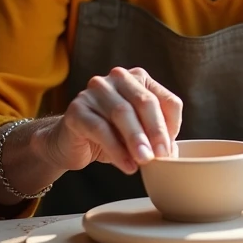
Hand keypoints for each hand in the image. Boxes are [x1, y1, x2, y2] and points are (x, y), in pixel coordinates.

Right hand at [43, 67, 181, 175]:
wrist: (70, 143)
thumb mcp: (139, 134)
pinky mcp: (77, 108)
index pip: (165, 99)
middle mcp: (118, 78)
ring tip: (144, 161)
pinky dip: (116, 149)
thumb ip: (156, 138)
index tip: (171, 150)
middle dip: (156, 131)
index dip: (172, 126)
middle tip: (161, 155)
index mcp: (139, 79)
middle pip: (144, 101)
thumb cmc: (111, 136)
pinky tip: (126, 165)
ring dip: (136, 140)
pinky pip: (100, 128)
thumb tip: (172, 153)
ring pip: (122, 113)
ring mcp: (95, 90)